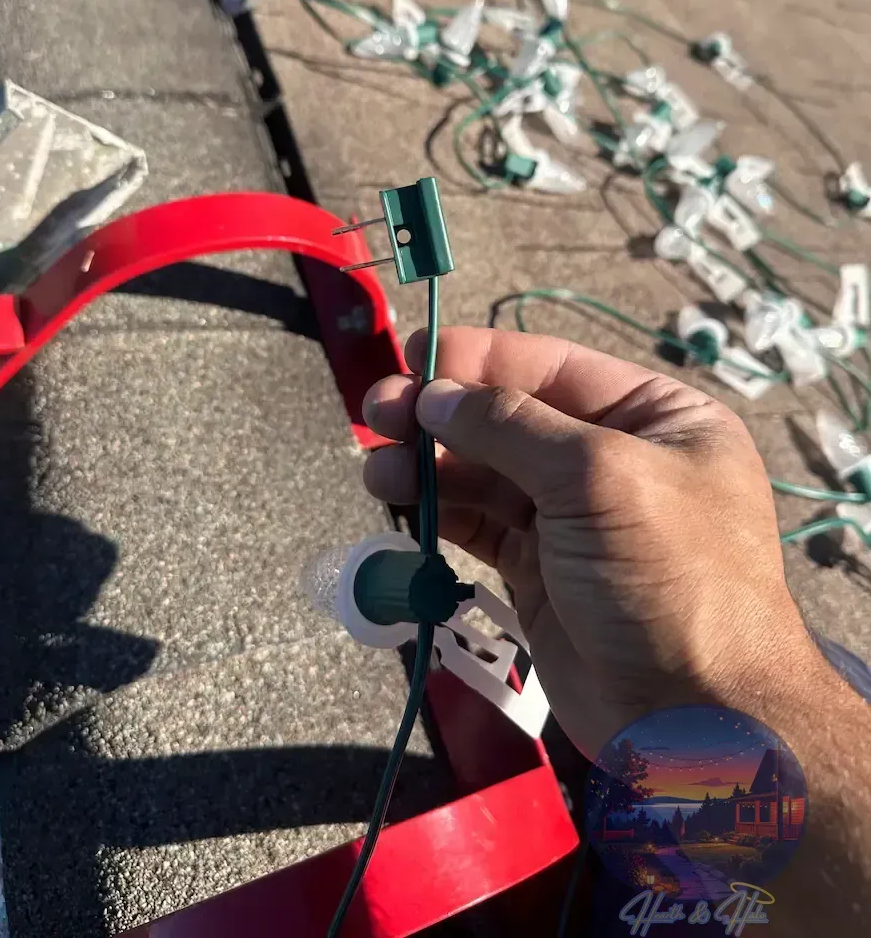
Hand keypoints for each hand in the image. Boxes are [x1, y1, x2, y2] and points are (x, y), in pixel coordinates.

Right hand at [363, 326, 820, 757]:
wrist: (696, 717)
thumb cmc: (667, 576)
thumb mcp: (599, 478)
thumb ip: (510, 427)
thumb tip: (433, 395)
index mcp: (655, 418)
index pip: (554, 367)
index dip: (480, 358)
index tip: (412, 355)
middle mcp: (615, 459)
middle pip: (511, 418)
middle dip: (443, 414)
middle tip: (376, 413)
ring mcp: (576, 518)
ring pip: (487, 473)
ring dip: (430, 466)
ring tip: (378, 470)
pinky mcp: (542, 571)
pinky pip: (481, 526)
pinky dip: (441, 513)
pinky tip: (401, 505)